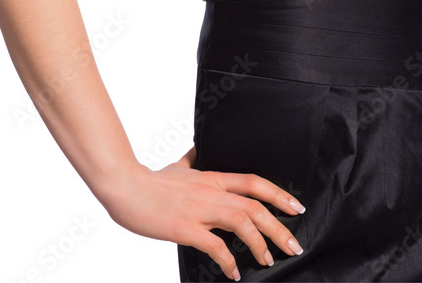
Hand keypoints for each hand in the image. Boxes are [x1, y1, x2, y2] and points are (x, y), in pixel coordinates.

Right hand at [101, 145, 305, 280]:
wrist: (125, 187)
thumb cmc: (151, 180)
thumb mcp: (178, 166)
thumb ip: (193, 161)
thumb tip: (198, 151)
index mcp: (212, 177)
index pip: (253, 182)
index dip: (278, 194)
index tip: (296, 208)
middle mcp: (210, 191)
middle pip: (254, 205)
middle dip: (278, 226)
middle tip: (293, 245)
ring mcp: (199, 209)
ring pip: (241, 221)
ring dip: (260, 242)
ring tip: (268, 260)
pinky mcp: (185, 227)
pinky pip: (214, 246)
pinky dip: (228, 261)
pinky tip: (234, 273)